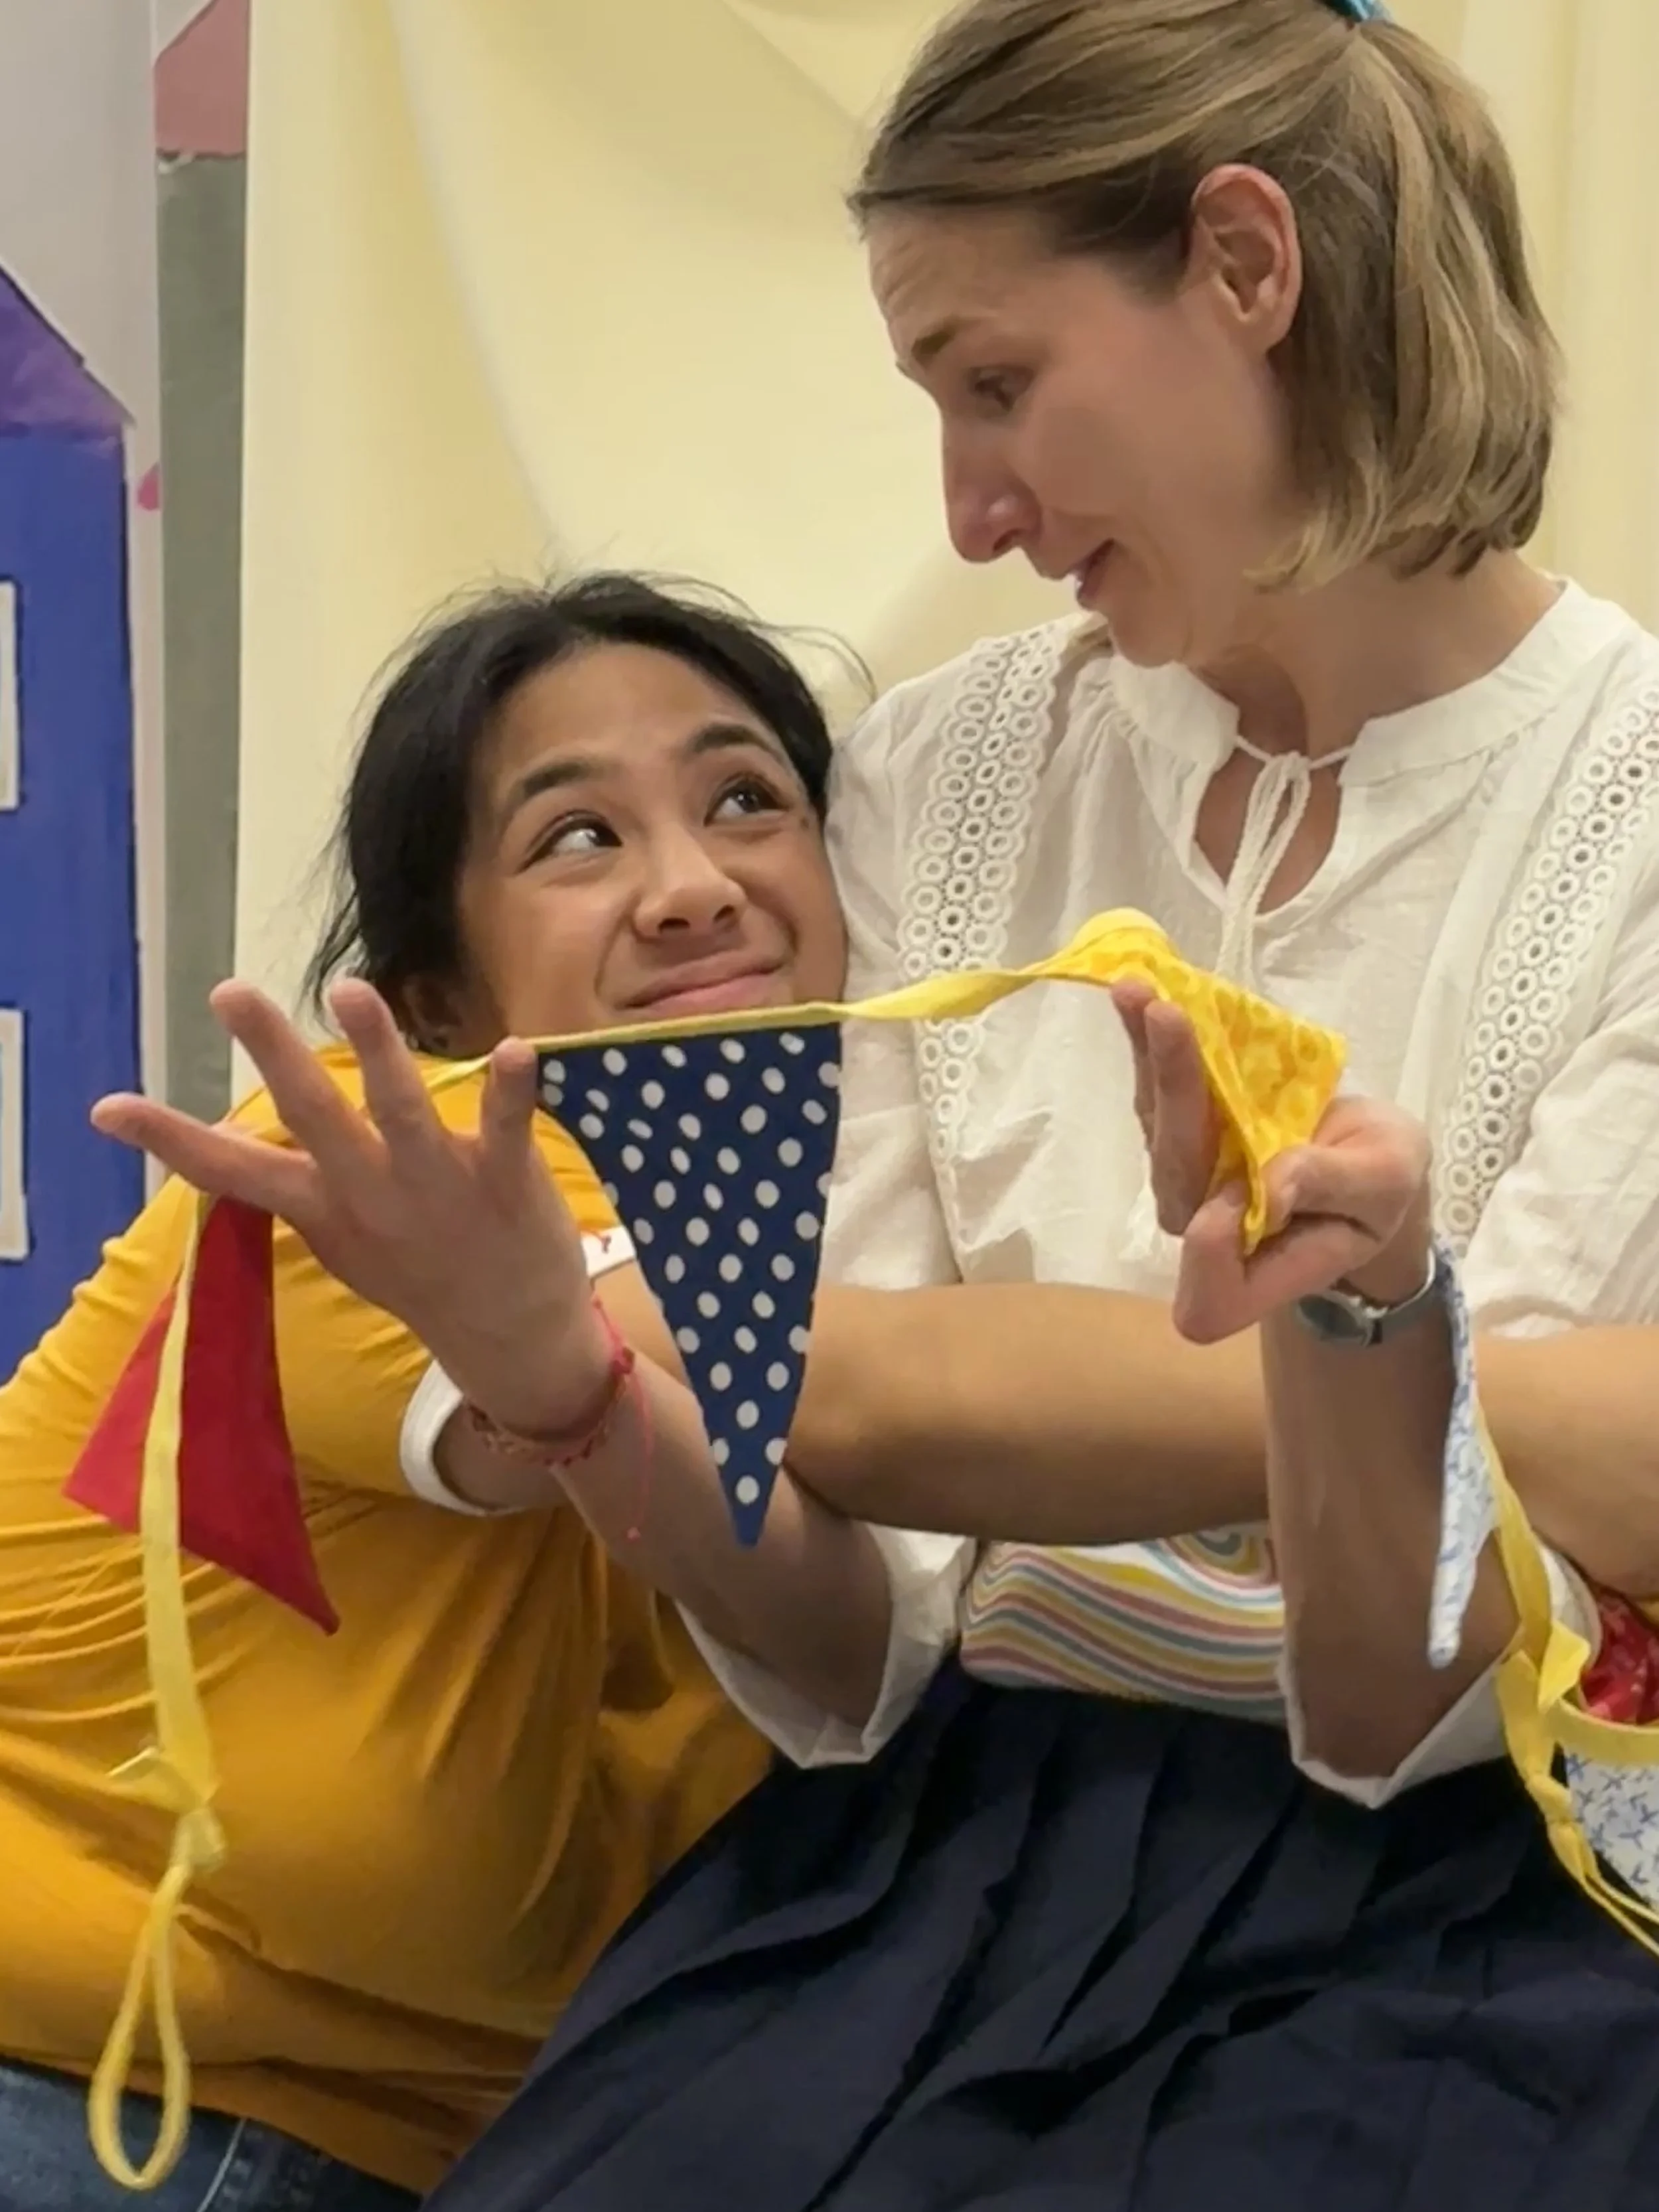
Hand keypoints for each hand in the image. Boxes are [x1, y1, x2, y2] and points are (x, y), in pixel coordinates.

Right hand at [92, 979, 609, 1433]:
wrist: (511, 1342)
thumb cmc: (419, 1271)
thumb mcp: (338, 1236)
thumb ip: (289, 1186)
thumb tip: (219, 1150)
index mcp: (323, 1204)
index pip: (232, 1171)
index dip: (169, 1140)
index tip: (107, 1108)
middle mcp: (371, 1192)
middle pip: (313, 1116)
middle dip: (272, 1053)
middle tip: (230, 991)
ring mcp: (438, 1185)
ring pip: (401, 1111)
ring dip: (378, 1051)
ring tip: (350, 990)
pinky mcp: (505, 1180)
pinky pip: (507, 1127)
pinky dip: (511, 1090)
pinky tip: (517, 1048)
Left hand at [1113, 984, 1430, 1343]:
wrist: (1366, 1162)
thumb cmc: (1382, 1187)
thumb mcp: (1384, 1184)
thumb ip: (1329, 1186)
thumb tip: (1269, 1188)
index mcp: (1260, 1269)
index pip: (1214, 1289)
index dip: (1214, 1250)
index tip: (1233, 1201)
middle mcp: (1206, 1231)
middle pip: (1176, 1173)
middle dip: (1175, 1096)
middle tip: (1170, 1019)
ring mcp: (1188, 1178)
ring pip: (1159, 1123)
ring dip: (1151, 1057)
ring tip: (1141, 989)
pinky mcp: (1183, 1133)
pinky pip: (1160, 1091)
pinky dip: (1152, 1043)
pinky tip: (1141, 989)